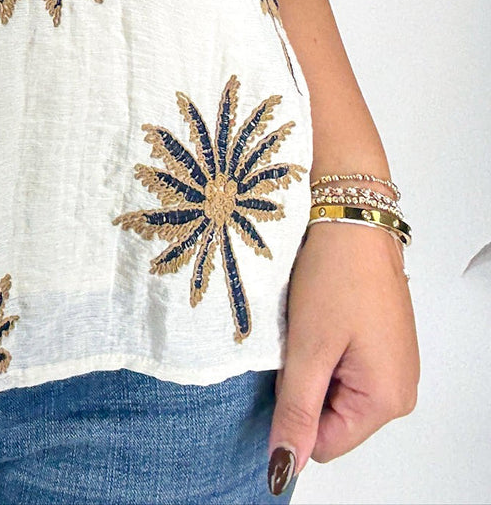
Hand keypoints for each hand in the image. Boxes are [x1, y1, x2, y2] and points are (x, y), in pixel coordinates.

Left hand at [265, 221, 418, 494]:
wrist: (352, 217)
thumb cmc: (337, 274)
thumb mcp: (309, 348)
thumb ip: (297, 412)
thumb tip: (286, 467)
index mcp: (386, 399)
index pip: (325, 443)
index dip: (295, 412)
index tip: (286, 369)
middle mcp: (399, 389)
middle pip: (332, 418)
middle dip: (305, 386)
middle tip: (300, 341)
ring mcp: (393, 366)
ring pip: (334, 391)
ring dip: (313, 366)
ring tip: (311, 326)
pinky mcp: (383, 344)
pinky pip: (344, 367)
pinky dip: (324, 349)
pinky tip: (320, 319)